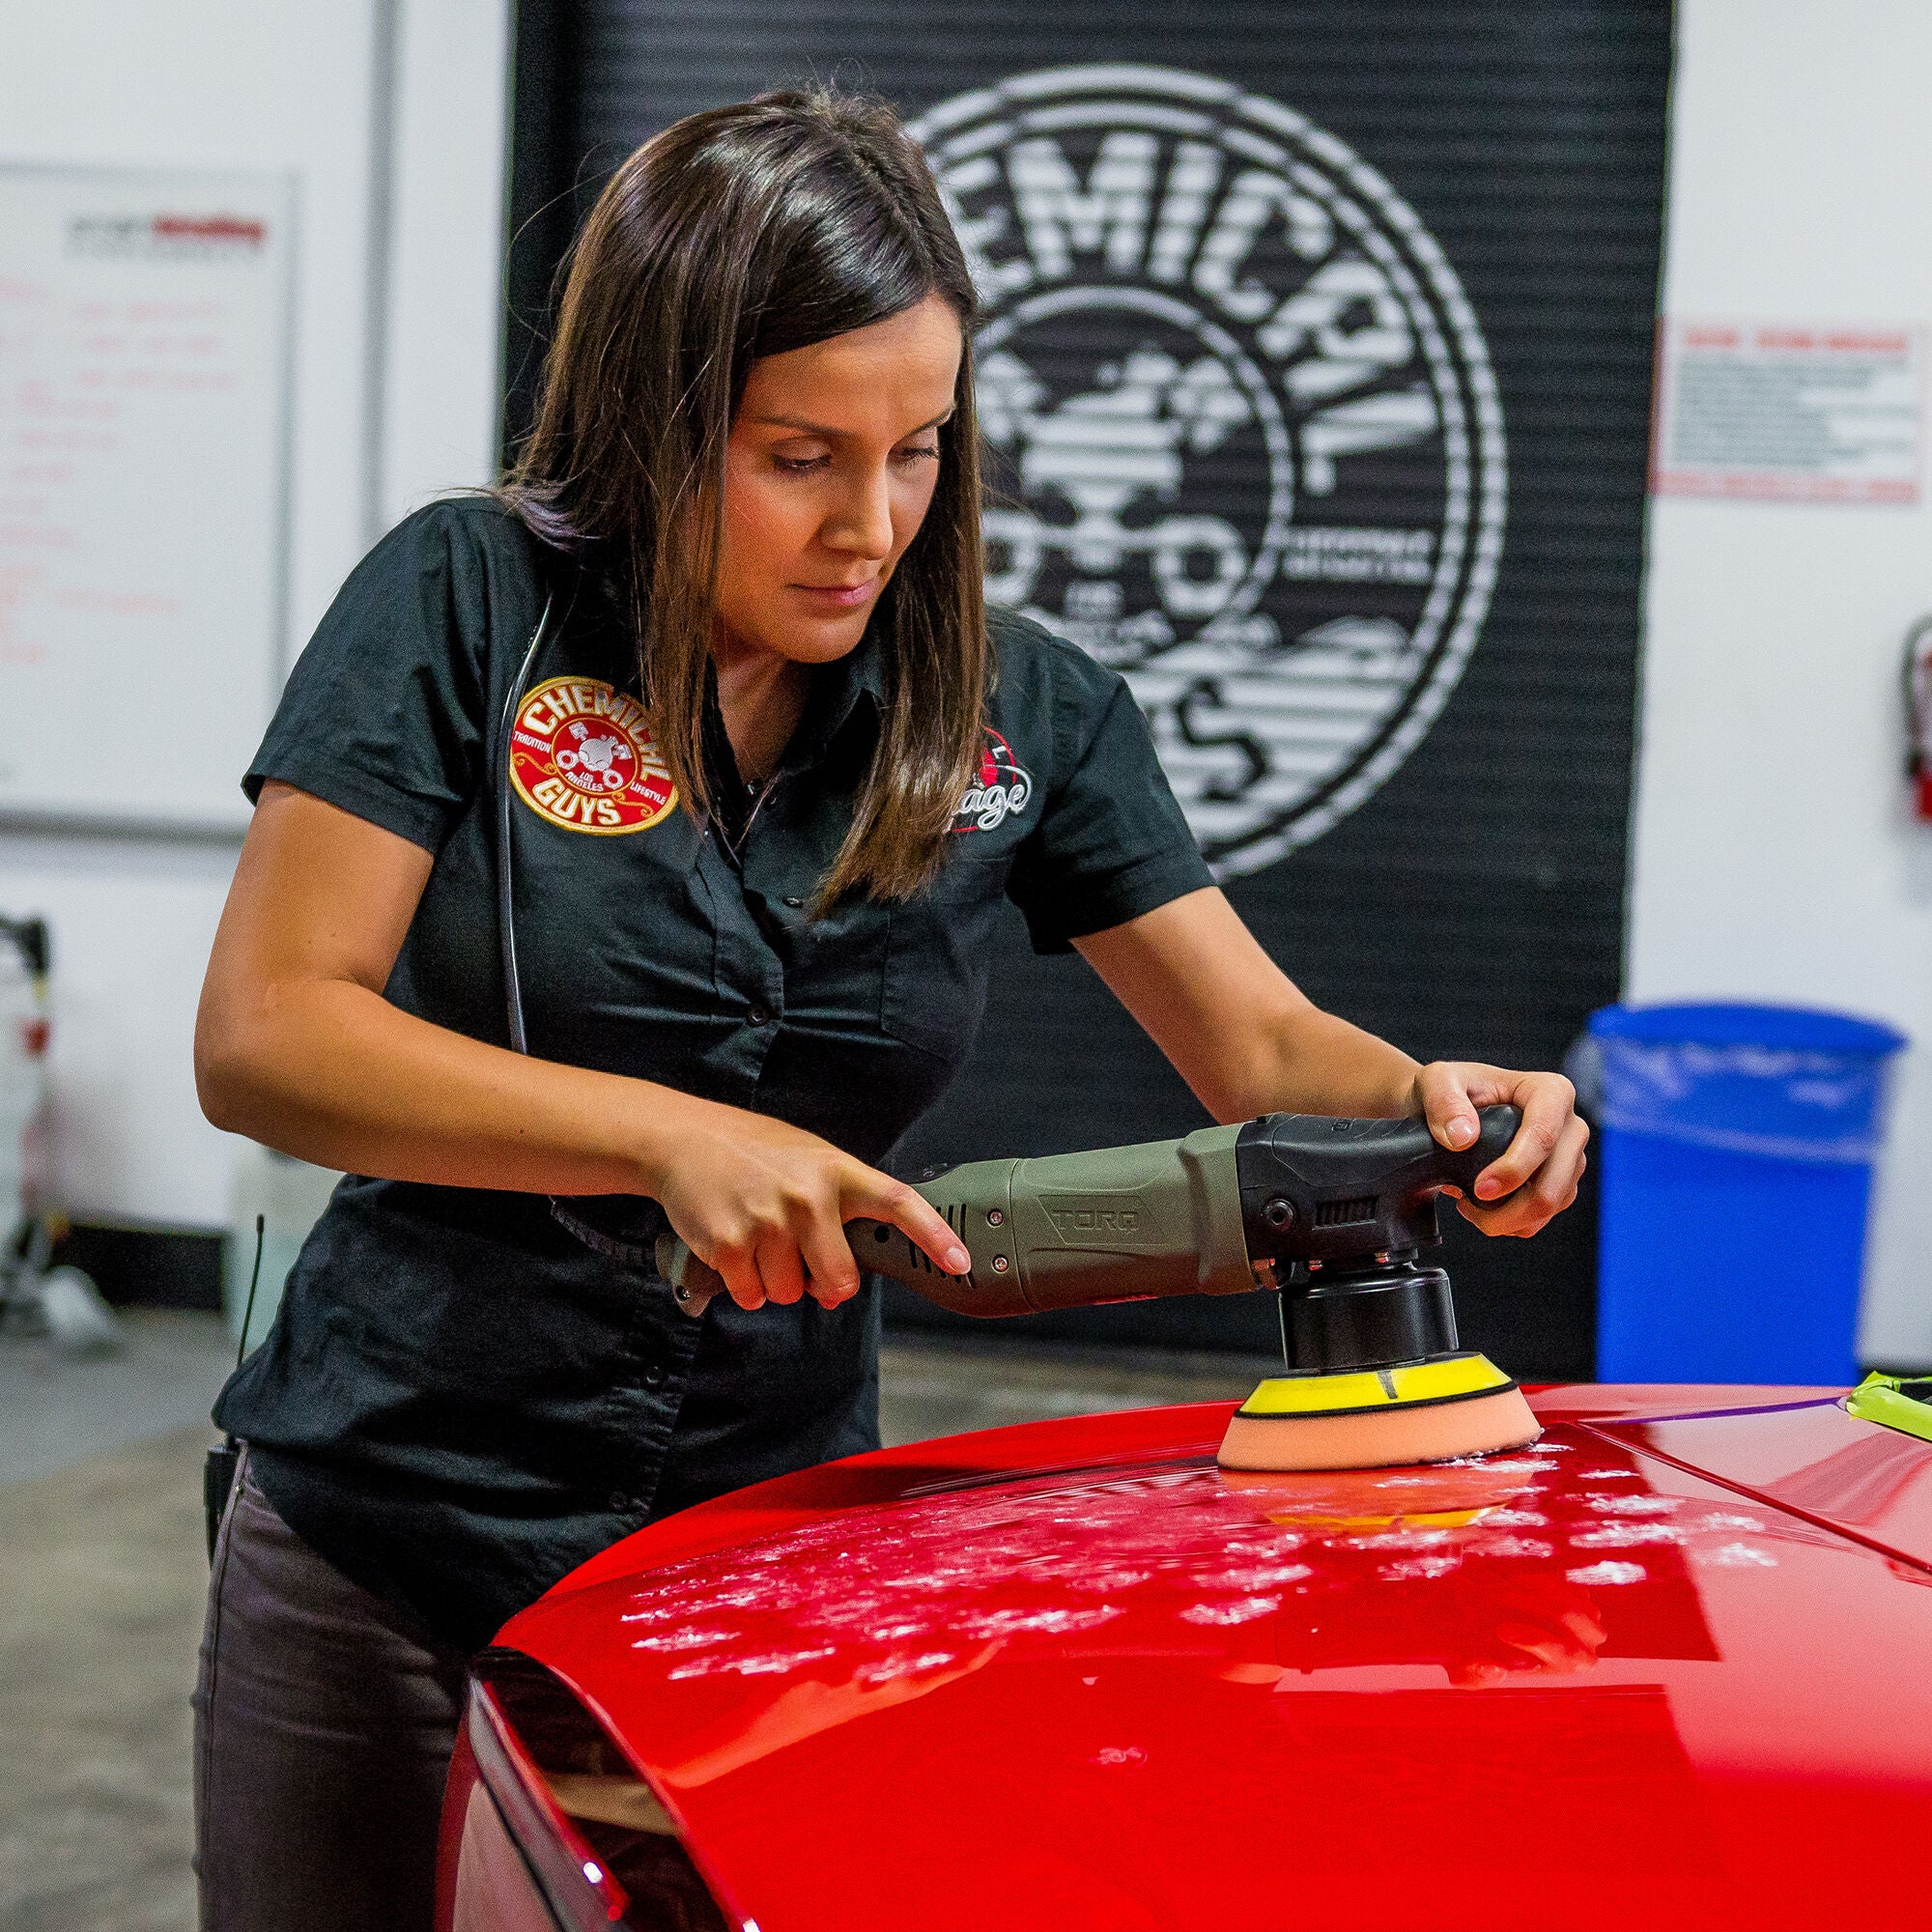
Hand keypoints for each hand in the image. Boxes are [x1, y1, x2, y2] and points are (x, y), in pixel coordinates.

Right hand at [645, 1098, 968, 1311]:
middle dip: (824, 1285)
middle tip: (801, 1259)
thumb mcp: (806, 1161)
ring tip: (758, 1237)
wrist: (684, 1138)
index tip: (960, 1260)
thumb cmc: (754, 1153)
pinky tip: (735, 1249)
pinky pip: (754, 1296)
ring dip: (776, 1281)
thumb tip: (837, 1289)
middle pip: (839, 1279)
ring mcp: (769, 1221)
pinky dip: (746, 1286)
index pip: (897, 1202)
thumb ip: (834, 1214)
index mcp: (836, 1171)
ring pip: (792, 1293)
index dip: (933, 1234)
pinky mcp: (732, 1244)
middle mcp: (808, 1195)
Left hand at [1411, 1061, 1587, 1237]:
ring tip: (1470, 1207)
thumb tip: (1463, 1137)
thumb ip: (1444, 1101)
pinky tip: (1485, 1211)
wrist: (1450, 1108)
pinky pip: (1546, 1215)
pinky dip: (1515, 1223)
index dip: (1514, 1169)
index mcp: (1550, 1091)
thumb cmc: (1451, 1089)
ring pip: (1553, 1204)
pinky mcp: (1561, 1182)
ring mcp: (1569, 1156)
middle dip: (1512, 1209)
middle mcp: (1570, 1124)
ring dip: (1510, 1219)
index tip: (1481, 1188)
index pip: (1543, 1135)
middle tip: (1467, 1208)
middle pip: (1555, 1181)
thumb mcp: (1437, 1080)